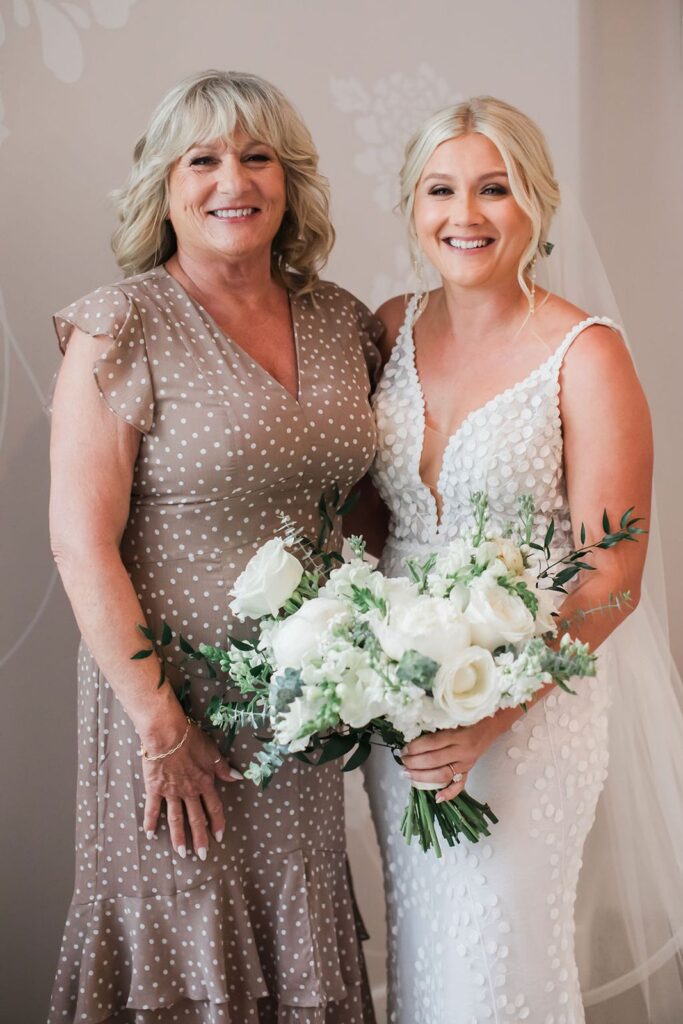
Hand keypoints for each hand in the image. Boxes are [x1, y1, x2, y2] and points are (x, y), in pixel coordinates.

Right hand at [141, 721, 241, 858]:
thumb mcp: (212, 751)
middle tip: (201, 855)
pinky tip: (150, 835)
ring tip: (181, 853)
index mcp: (204, 783)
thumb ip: (223, 768)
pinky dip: (151, 822)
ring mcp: (171, 792)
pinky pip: (153, 808)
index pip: (214, 808)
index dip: (218, 823)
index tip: (219, 837)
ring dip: (179, 837)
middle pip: (196, 819)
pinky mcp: (155, 789)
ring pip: (177, 819)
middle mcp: (189, 791)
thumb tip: (238, 778)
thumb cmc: (190, 739)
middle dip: (200, 838)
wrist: (167, 734)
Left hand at [401, 716, 501, 802]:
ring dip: (423, 777)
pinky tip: (436, 798)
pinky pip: (460, 785)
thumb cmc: (469, 716)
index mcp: (457, 734)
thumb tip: (412, 733)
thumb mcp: (453, 716)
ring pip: (442, 775)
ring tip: (408, 775)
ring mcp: (466, 763)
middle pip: (434, 760)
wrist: (492, 723)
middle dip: (415, 763)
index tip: (403, 749)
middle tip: (402, 762)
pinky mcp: (469, 770)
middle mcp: (462, 751)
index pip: (432, 743)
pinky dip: (449, 793)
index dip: (415, 748)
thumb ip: (437, 725)